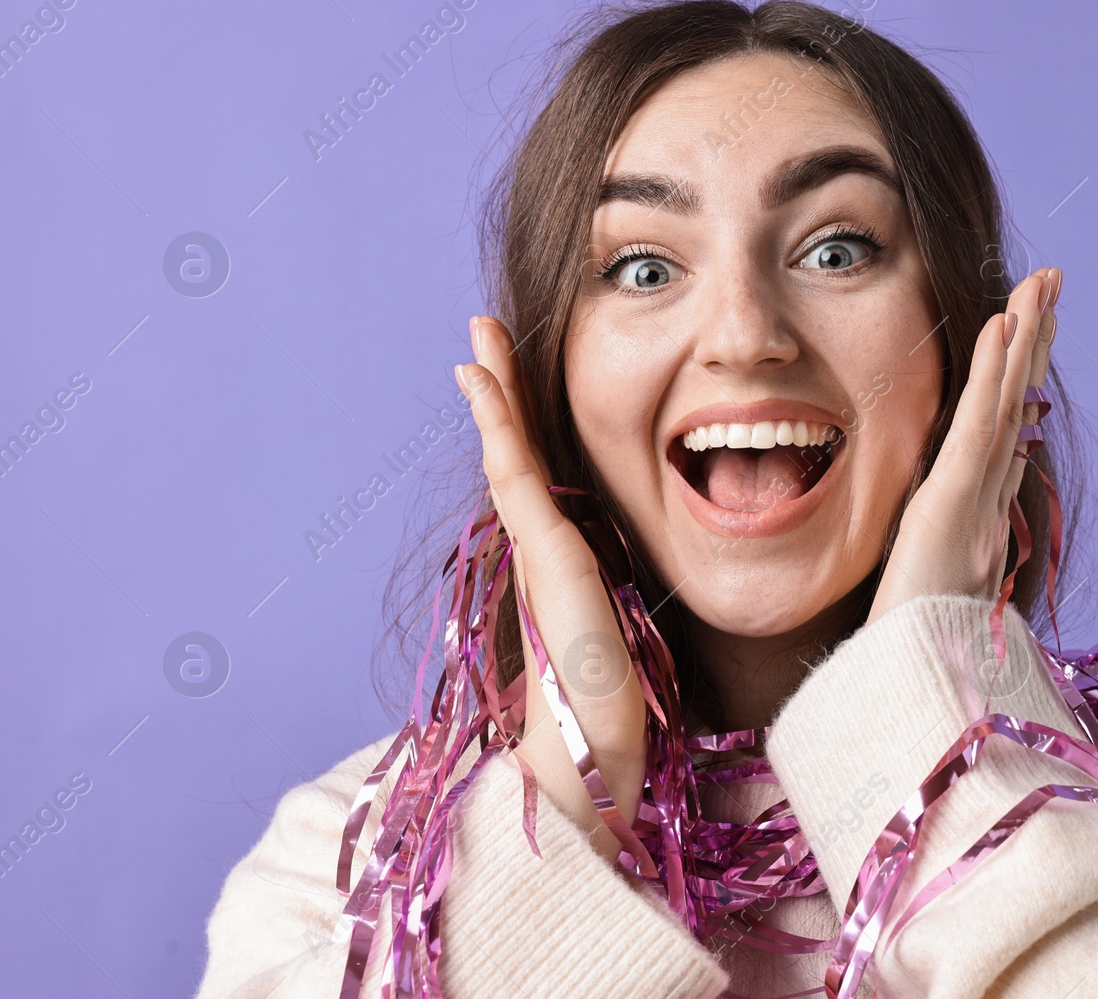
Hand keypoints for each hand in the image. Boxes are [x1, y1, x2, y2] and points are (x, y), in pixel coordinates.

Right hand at [455, 315, 646, 862]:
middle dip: (499, 395)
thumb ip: (612, 597)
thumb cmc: (611, 708)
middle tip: (480, 339)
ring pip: (510, 456)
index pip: (536, 477)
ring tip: (476, 345)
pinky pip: (521, 477)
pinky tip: (486, 388)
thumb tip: (621, 588)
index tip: (505, 379)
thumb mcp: (622, 630)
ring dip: (494, 396)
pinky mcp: (552, 558)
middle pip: (515, 455)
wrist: (593, 758)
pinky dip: (502, 428)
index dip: (520, 425)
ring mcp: (540, 553)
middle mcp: (541, 551)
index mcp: (559, 561)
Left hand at [867, 268, 1058, 622]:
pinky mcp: (951, 503)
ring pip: (1005, 405)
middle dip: (1035, 344)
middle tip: (1053, 286)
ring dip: (1024, 339)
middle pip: (1016, 407)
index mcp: (976, 517)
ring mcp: (973, 500)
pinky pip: (975, 426)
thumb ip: (939, 568)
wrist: (909, 690)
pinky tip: (1002, 324)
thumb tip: (944, 549)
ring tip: (1042, 283)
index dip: (1020, 381)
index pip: (1004, 432)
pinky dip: (992, 374)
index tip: (1032, 336)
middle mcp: (985, 501)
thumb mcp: (924, 595)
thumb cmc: (911, 655)